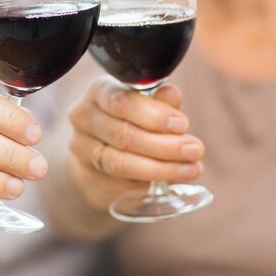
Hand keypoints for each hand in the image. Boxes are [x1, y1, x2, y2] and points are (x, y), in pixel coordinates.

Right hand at [68, 76, 203, 211]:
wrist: (97, 149)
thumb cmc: (128, 119)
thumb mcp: (145, 106)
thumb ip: (159, 101)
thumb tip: (171, 94)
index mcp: (99, 91)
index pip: (122, 102)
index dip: (154, 115)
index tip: (182, 125)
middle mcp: (83, 117)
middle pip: (123, 134)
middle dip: (164, 145)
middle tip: (195, 150)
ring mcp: (80, 147)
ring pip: (120, 162)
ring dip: (160, 168)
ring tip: (190, 169)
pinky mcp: (85, 174)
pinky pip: (119, 183)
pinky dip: (147, 183)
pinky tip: (168, 181)